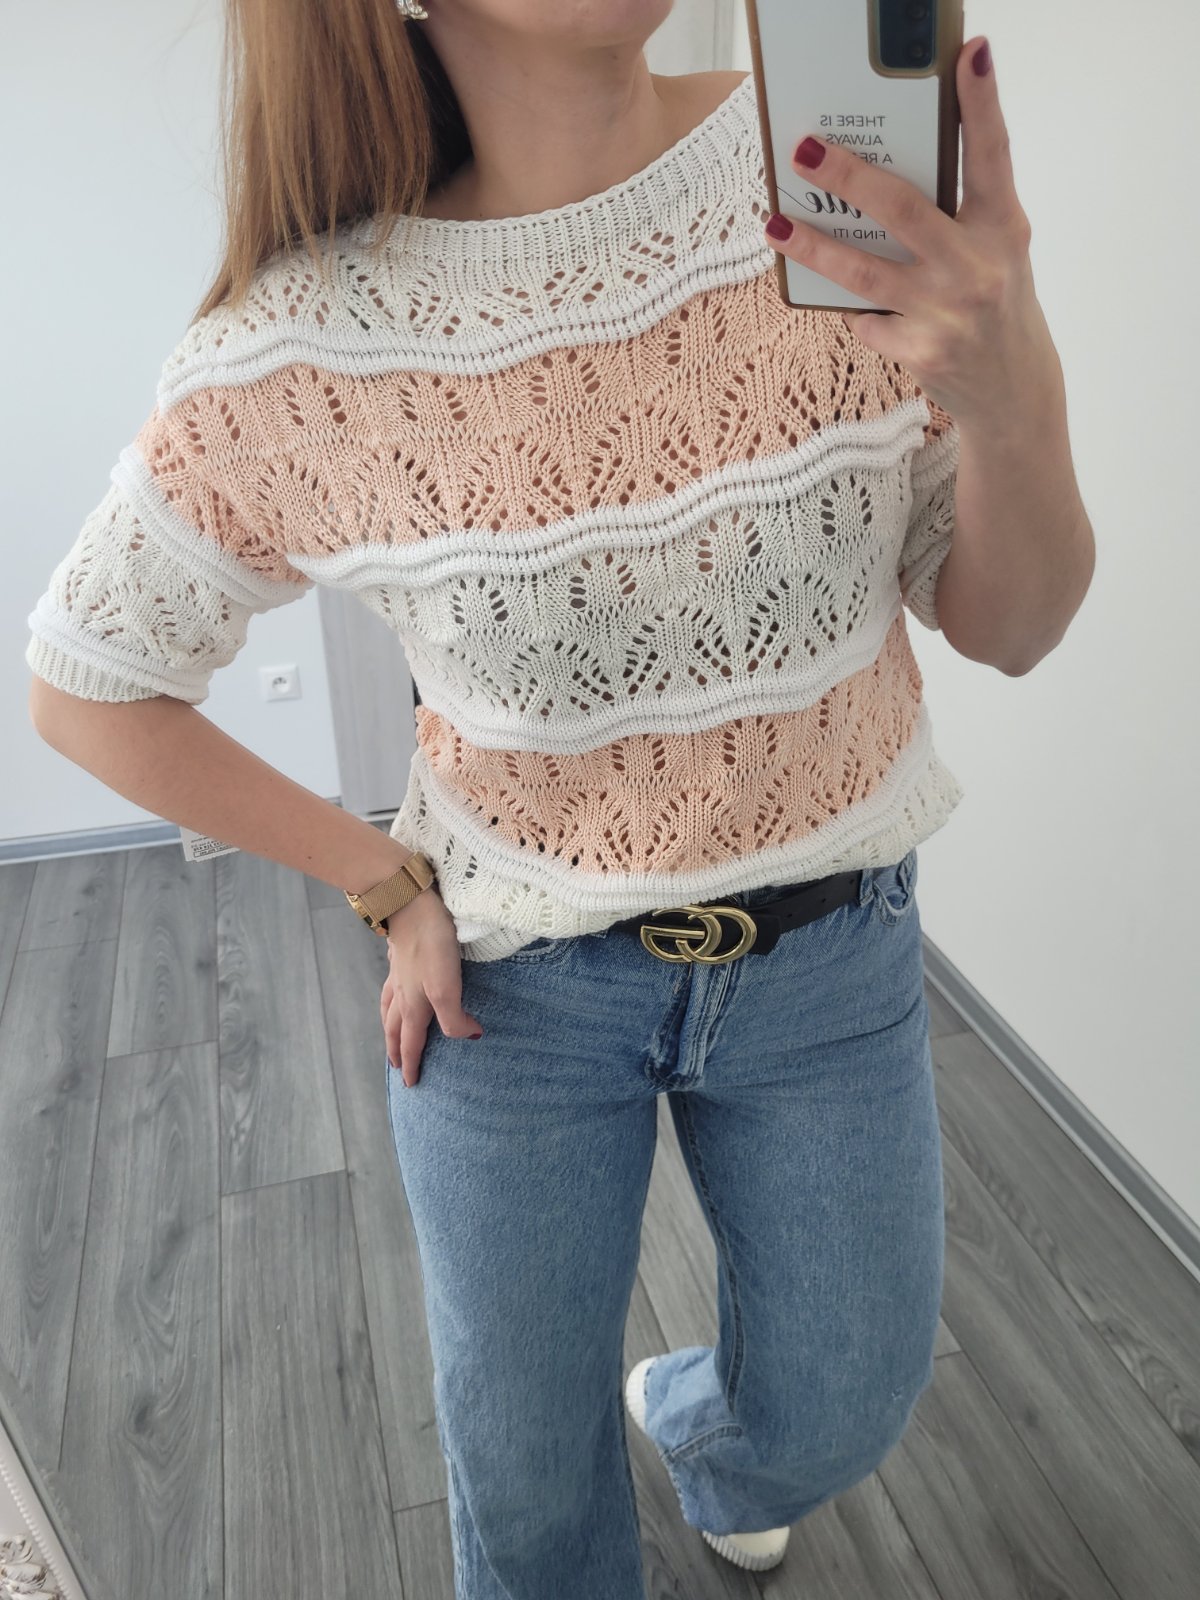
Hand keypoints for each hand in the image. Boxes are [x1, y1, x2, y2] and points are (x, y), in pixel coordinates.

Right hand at [380, 888, 483, 1087]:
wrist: (411, 906)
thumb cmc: (431, 947)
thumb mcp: (447, 988)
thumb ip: (454, 1018)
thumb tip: (469, 1036)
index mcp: (414, 1005)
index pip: (412, 1042)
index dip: (413, 1064)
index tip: (410, 1083)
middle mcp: (402, 994)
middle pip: (395, 1030)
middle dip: (395, 1051)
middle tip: (396, 1067)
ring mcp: (398, 975)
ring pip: (389, 1009)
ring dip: (388, 1028)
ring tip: (390, 1035)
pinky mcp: (400, 956)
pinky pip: (390, 988)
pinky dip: (389, 999)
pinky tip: (395, 990)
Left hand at [763, 35, 1062, 430]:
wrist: (1012, 390)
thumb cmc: (995, 304)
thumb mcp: (996, 250)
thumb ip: (959, 213)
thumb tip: (885, 171)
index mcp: (1003, 227)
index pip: (992, 154)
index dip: (981, 102)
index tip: (968, 54)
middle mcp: (977, 267)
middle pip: (903, 208)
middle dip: (848, 177)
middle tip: (805, 150)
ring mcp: (946, 312)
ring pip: (863, 271)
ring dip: (812, 246)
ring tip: (775, 223)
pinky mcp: (919, 351)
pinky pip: (864, 316)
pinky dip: (847, 303)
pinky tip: (833, 294)